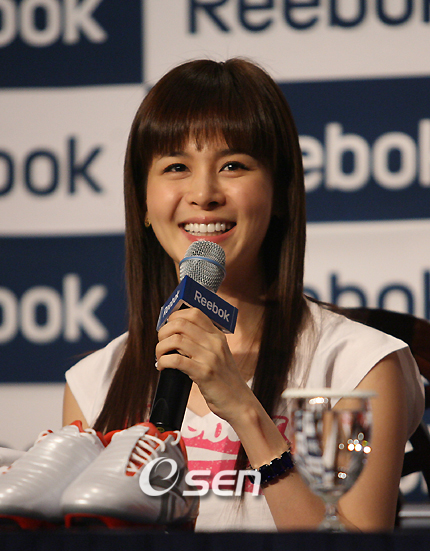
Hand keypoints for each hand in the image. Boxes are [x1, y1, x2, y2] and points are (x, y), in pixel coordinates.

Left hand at [156, 307, 254, 421]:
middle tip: (161, 342)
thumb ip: (203, 343)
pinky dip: (163, 362)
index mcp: (218, 336)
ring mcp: (210, 357)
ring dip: (161, 347)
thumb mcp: (219, 355)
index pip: (194, 313)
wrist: (239, 402)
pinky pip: (176, 361)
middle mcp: (214, 343)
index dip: (175, 315)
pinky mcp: (205, 373)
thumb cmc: (225, 380)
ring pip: (176, 340)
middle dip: (163, 331)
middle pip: (181, 323)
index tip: (166, 326)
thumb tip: (175, 336)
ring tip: (160, 356)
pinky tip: (162, 367)